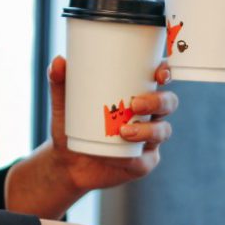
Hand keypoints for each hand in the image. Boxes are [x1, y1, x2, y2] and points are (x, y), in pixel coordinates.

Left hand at [5, 56, 177, 218]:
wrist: (66, 163)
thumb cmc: (71, 126)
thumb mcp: (63, 104)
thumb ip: (60, 82)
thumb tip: (57, 62)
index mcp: (136, 92)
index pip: (160, 78)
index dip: (166, 72)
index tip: (158, 74)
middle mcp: (148, 114)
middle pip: (167, 103)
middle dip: (157, 102)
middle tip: (135, 104)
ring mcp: (148, 139)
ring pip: (162, 131)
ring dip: (148, 130)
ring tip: (124, 131)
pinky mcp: (143, 162)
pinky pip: (146, 160)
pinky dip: (136, 158)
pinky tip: (123, 157)